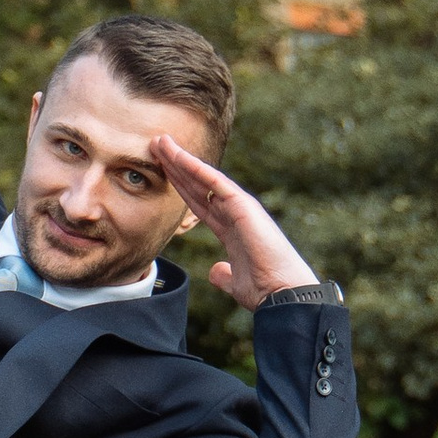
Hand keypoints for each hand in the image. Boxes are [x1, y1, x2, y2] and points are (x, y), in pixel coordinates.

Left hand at [148, 137, 317, 304]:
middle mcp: (235, 213)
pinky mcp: (244, 207)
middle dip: (175, 166)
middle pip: (197, 185)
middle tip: (155, 145)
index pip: (198, 202)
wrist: (282, 295)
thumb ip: (224, 274)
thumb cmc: (264, 290)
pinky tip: (179, 157)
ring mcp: (240, 207)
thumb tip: (216, 272)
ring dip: (181, 160)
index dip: (180, 186)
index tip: (161, 170)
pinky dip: (197, 169)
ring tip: (161, 142)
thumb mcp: (236, 282)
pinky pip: (216, 183)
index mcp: (231, 228)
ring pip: (204, 178)